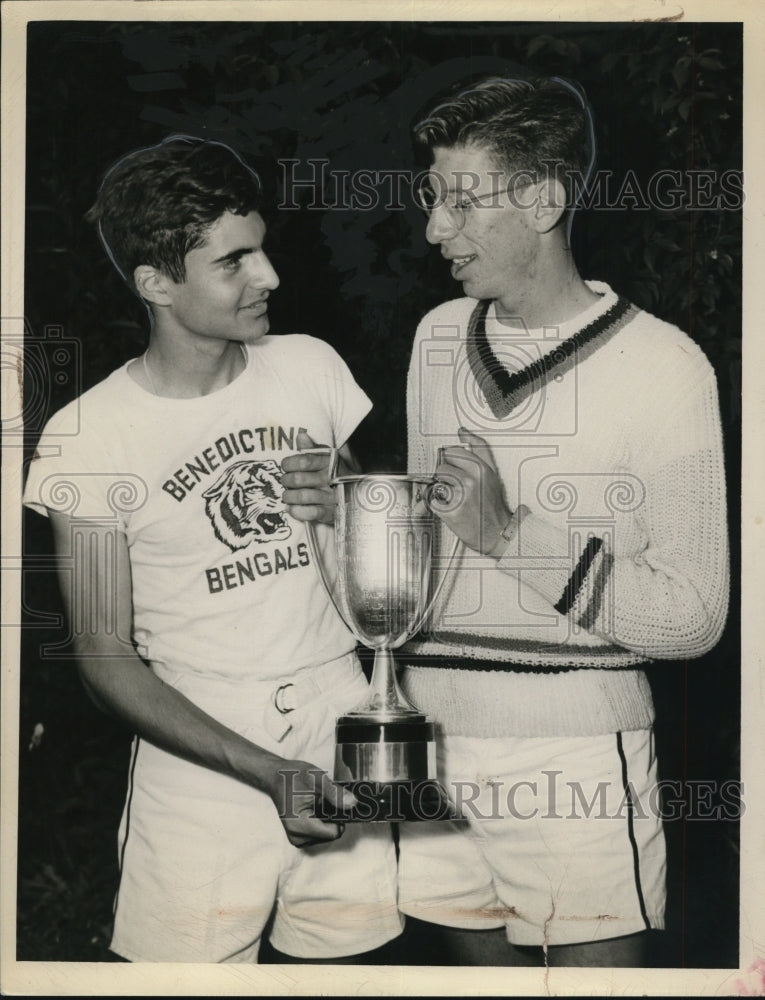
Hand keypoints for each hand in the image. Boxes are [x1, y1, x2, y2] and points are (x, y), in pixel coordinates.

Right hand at [266, 756, 356, 848]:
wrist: (277, 777)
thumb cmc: (293, 776)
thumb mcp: (317, 779)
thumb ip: (335, 793)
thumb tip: (352, 803)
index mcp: (300, 825)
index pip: (333, 833)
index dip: (340, 817)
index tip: (338, 802)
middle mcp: (297, 837)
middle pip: (331, 835)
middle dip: (333, 817)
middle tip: (325, 799)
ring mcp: (297, 838)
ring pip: (327, 835)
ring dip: (328, 818)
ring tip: (318, 802)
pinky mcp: (299, 836)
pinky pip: (320, 833)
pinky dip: (322, 821)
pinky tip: (316, 808)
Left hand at [281, 430, 335, 523]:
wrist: (360, 495)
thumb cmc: (338, 474)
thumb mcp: (329, 458)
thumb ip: (313, 448)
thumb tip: (301, 436)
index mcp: (329, 463)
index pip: (303, 461)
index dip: (288, 464)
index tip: (286, 466)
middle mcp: (330, 480)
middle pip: (298, 479)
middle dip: (286, 481)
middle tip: (286, 482)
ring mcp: (331, 498)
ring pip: (302, 497)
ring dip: (288, 497)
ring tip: (287, 496)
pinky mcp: (331, 513)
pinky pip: (310, 513)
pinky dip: (297, 511)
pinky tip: (292, 508)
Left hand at [431, 428, 513, 555]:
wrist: (496, 532)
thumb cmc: (492, 504)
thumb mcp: (492, 472)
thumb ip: (478, 449)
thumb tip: (463, 431)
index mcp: (481, 468)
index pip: (452, 451)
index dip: (452, 460)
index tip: (455, 467)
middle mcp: (470, 481)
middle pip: (442, 466)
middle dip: (446, 475)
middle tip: (457, 487)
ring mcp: (459, 496)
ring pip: (436, 482)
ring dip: (442, 489)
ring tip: (455, 498)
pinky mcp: (449, 511)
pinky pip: (432, 499)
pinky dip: (437, 504)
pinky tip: (451, 508)